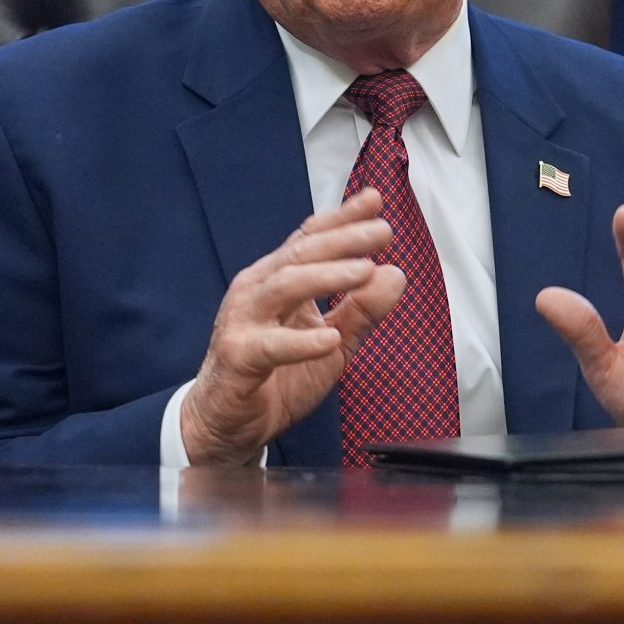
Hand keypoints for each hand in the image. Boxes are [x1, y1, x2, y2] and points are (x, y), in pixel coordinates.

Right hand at [178, 189, 403, 465]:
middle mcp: (257, 291)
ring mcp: (243, 321)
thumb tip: (395, 274)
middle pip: (301, 254)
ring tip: (366, 270)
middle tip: (383, 232)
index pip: (310, 239)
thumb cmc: (277, 376)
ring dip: (327, 276)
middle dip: (344, 239)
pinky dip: (301, 342)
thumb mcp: (332, 343)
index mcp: (277, 280)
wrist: (227, 424)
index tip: (376, 200)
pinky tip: (330, 339)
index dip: (342, 217)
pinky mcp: (238, 357)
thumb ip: (362, 311)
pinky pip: (270, 346)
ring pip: (285, 287)